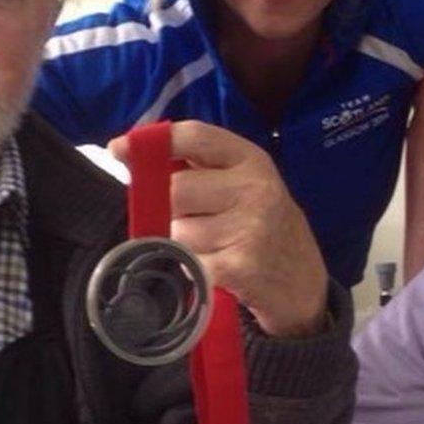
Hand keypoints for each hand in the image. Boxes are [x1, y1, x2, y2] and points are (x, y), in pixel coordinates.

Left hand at [109, 121, 327, 337]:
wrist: (304, 287)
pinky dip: (191, 271)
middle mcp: (255, 188)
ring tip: (213, 250)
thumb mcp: (244, 187)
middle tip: (193, 224)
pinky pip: (188, 263)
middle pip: (175, 189)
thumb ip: (200, 168)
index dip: (152, 142)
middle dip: (170, 210)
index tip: (119, 149)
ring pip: (177, 231)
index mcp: (252, 160)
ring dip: (181, 245)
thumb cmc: (263, 228)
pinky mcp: (240, 266)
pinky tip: (215, 271)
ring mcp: (250, 228)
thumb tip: (130, 152)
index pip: (195, 136)